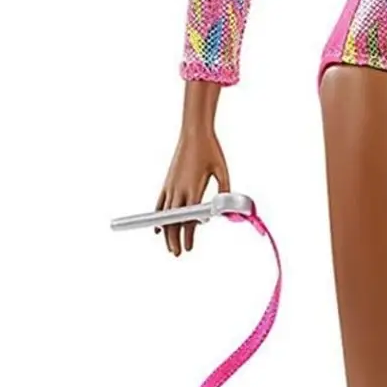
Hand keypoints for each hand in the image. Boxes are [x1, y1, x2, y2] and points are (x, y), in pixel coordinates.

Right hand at [155, 130, 230, 255]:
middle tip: (177, 253)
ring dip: (167, 232)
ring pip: (165, 215)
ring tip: (169, 246)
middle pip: (174, 220)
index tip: (188, 246)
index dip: (187, 234)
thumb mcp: (222, 170)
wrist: (194, 133)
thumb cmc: (209, 150)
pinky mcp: (167, 182)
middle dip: (174, 239)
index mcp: (193, 188)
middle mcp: (179, 189)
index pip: (188, 218)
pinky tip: (159, 228)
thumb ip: (224, 190)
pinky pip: (160, 204)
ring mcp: (171, 186)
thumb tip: (228, 209)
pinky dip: (158, 217)